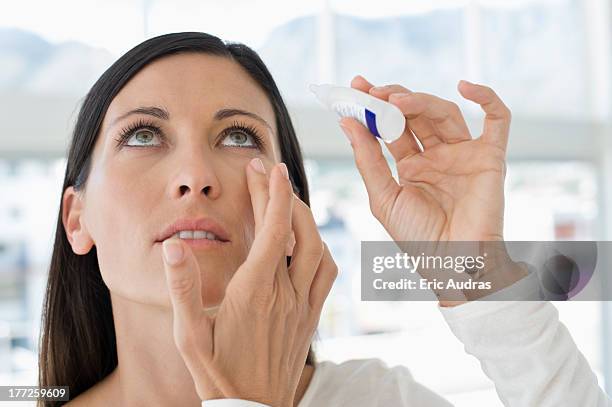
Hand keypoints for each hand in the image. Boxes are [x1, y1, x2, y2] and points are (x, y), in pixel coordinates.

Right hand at [162, 160, 336, 405]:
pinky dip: (319, 248)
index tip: (267, 166)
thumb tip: (176, 245)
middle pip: (296, 230)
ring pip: (318, 248)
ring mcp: (303, 306)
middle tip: (268, 171)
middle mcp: (285, 293)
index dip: (271, 191)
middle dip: (284, 193)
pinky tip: (305, 244)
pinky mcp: (312, 318)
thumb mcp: (188, 335)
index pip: (271, 228)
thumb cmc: (217, 375)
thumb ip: (182, 289)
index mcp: (255, 290)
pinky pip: (326, 273)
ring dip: (306, 219)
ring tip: (286, 201)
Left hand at [342, 76, 529, 304]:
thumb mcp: (384, 198)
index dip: (375, 107)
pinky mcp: (490, 158)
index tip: (356, 87)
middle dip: (393, 99)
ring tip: (395, 100)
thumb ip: (367, 159)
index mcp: (411, 166)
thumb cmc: (418, 239)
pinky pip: (498, 121)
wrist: (453, 265)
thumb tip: (347, 122)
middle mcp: (437, 156)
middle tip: (373, 91)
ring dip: (420, 101)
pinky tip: (465, 86)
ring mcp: (464, 155)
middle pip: (416, 115)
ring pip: (445, 114)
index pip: (391, 127)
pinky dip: (487, 99)